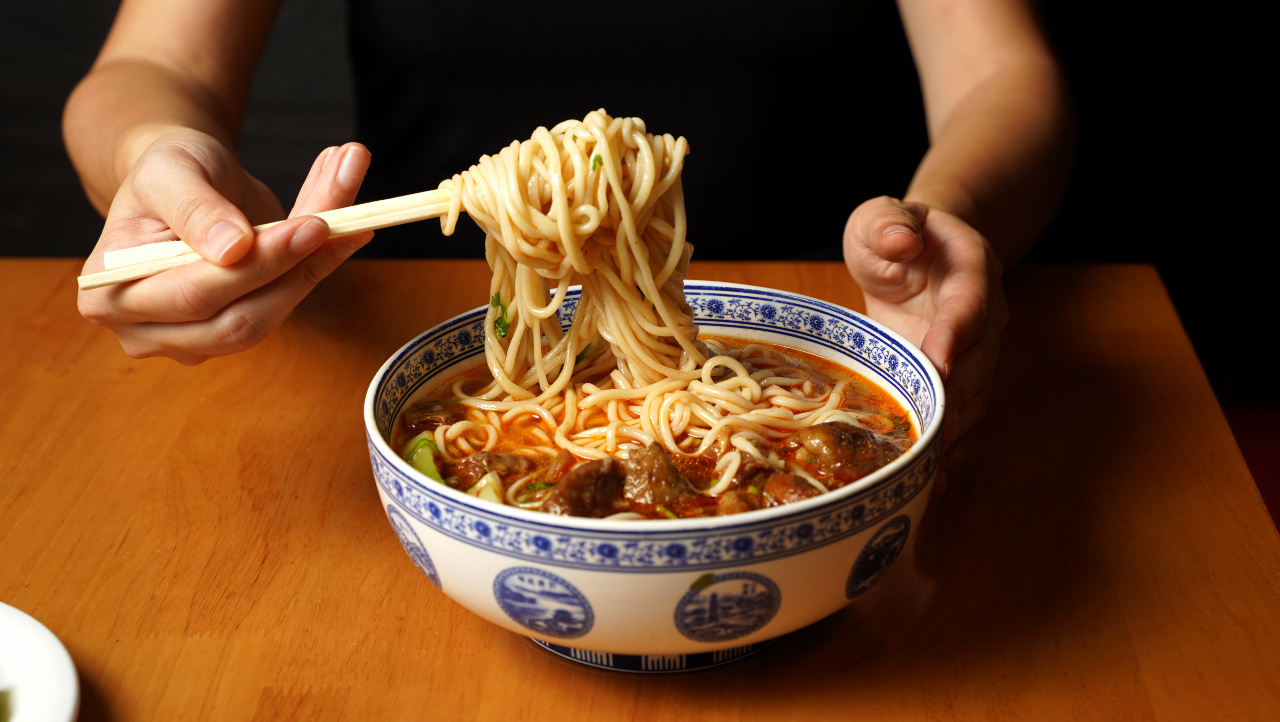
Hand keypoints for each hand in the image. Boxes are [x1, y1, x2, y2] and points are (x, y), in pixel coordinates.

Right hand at [78, 130, 373, 364]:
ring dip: (319, 267)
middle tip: (346, 220)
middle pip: (238, 318)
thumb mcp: (171, 170)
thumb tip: (233, 249)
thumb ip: (195, 208)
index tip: (313, 227)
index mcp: (110, 289)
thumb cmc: (167, 170)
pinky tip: (348, 230)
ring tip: (355, 215)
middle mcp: (145, 327)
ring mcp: (191, 339)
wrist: (183, 180)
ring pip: (270, 316)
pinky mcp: (231, 332)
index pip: (194, 293)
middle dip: (297, 268)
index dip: (259, 265)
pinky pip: (283, 305)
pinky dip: (319, 267)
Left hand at [843, 196, 1008, 447]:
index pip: (969, 304)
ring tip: (925, 460)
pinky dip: (947, 442)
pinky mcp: (961, 375)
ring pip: (977, 392)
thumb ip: (886, 222)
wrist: (916, 250)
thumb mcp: (879, 216)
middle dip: (955, 394)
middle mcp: (987, 311)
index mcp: (972, 267)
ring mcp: (978, 347)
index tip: (936, 363)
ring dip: (953, 426)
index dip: (954, 335)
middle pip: (981, 358)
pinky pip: (963, 411)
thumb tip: (900, 240)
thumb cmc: (894, 233)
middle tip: (928, 427)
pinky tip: (927, 473)